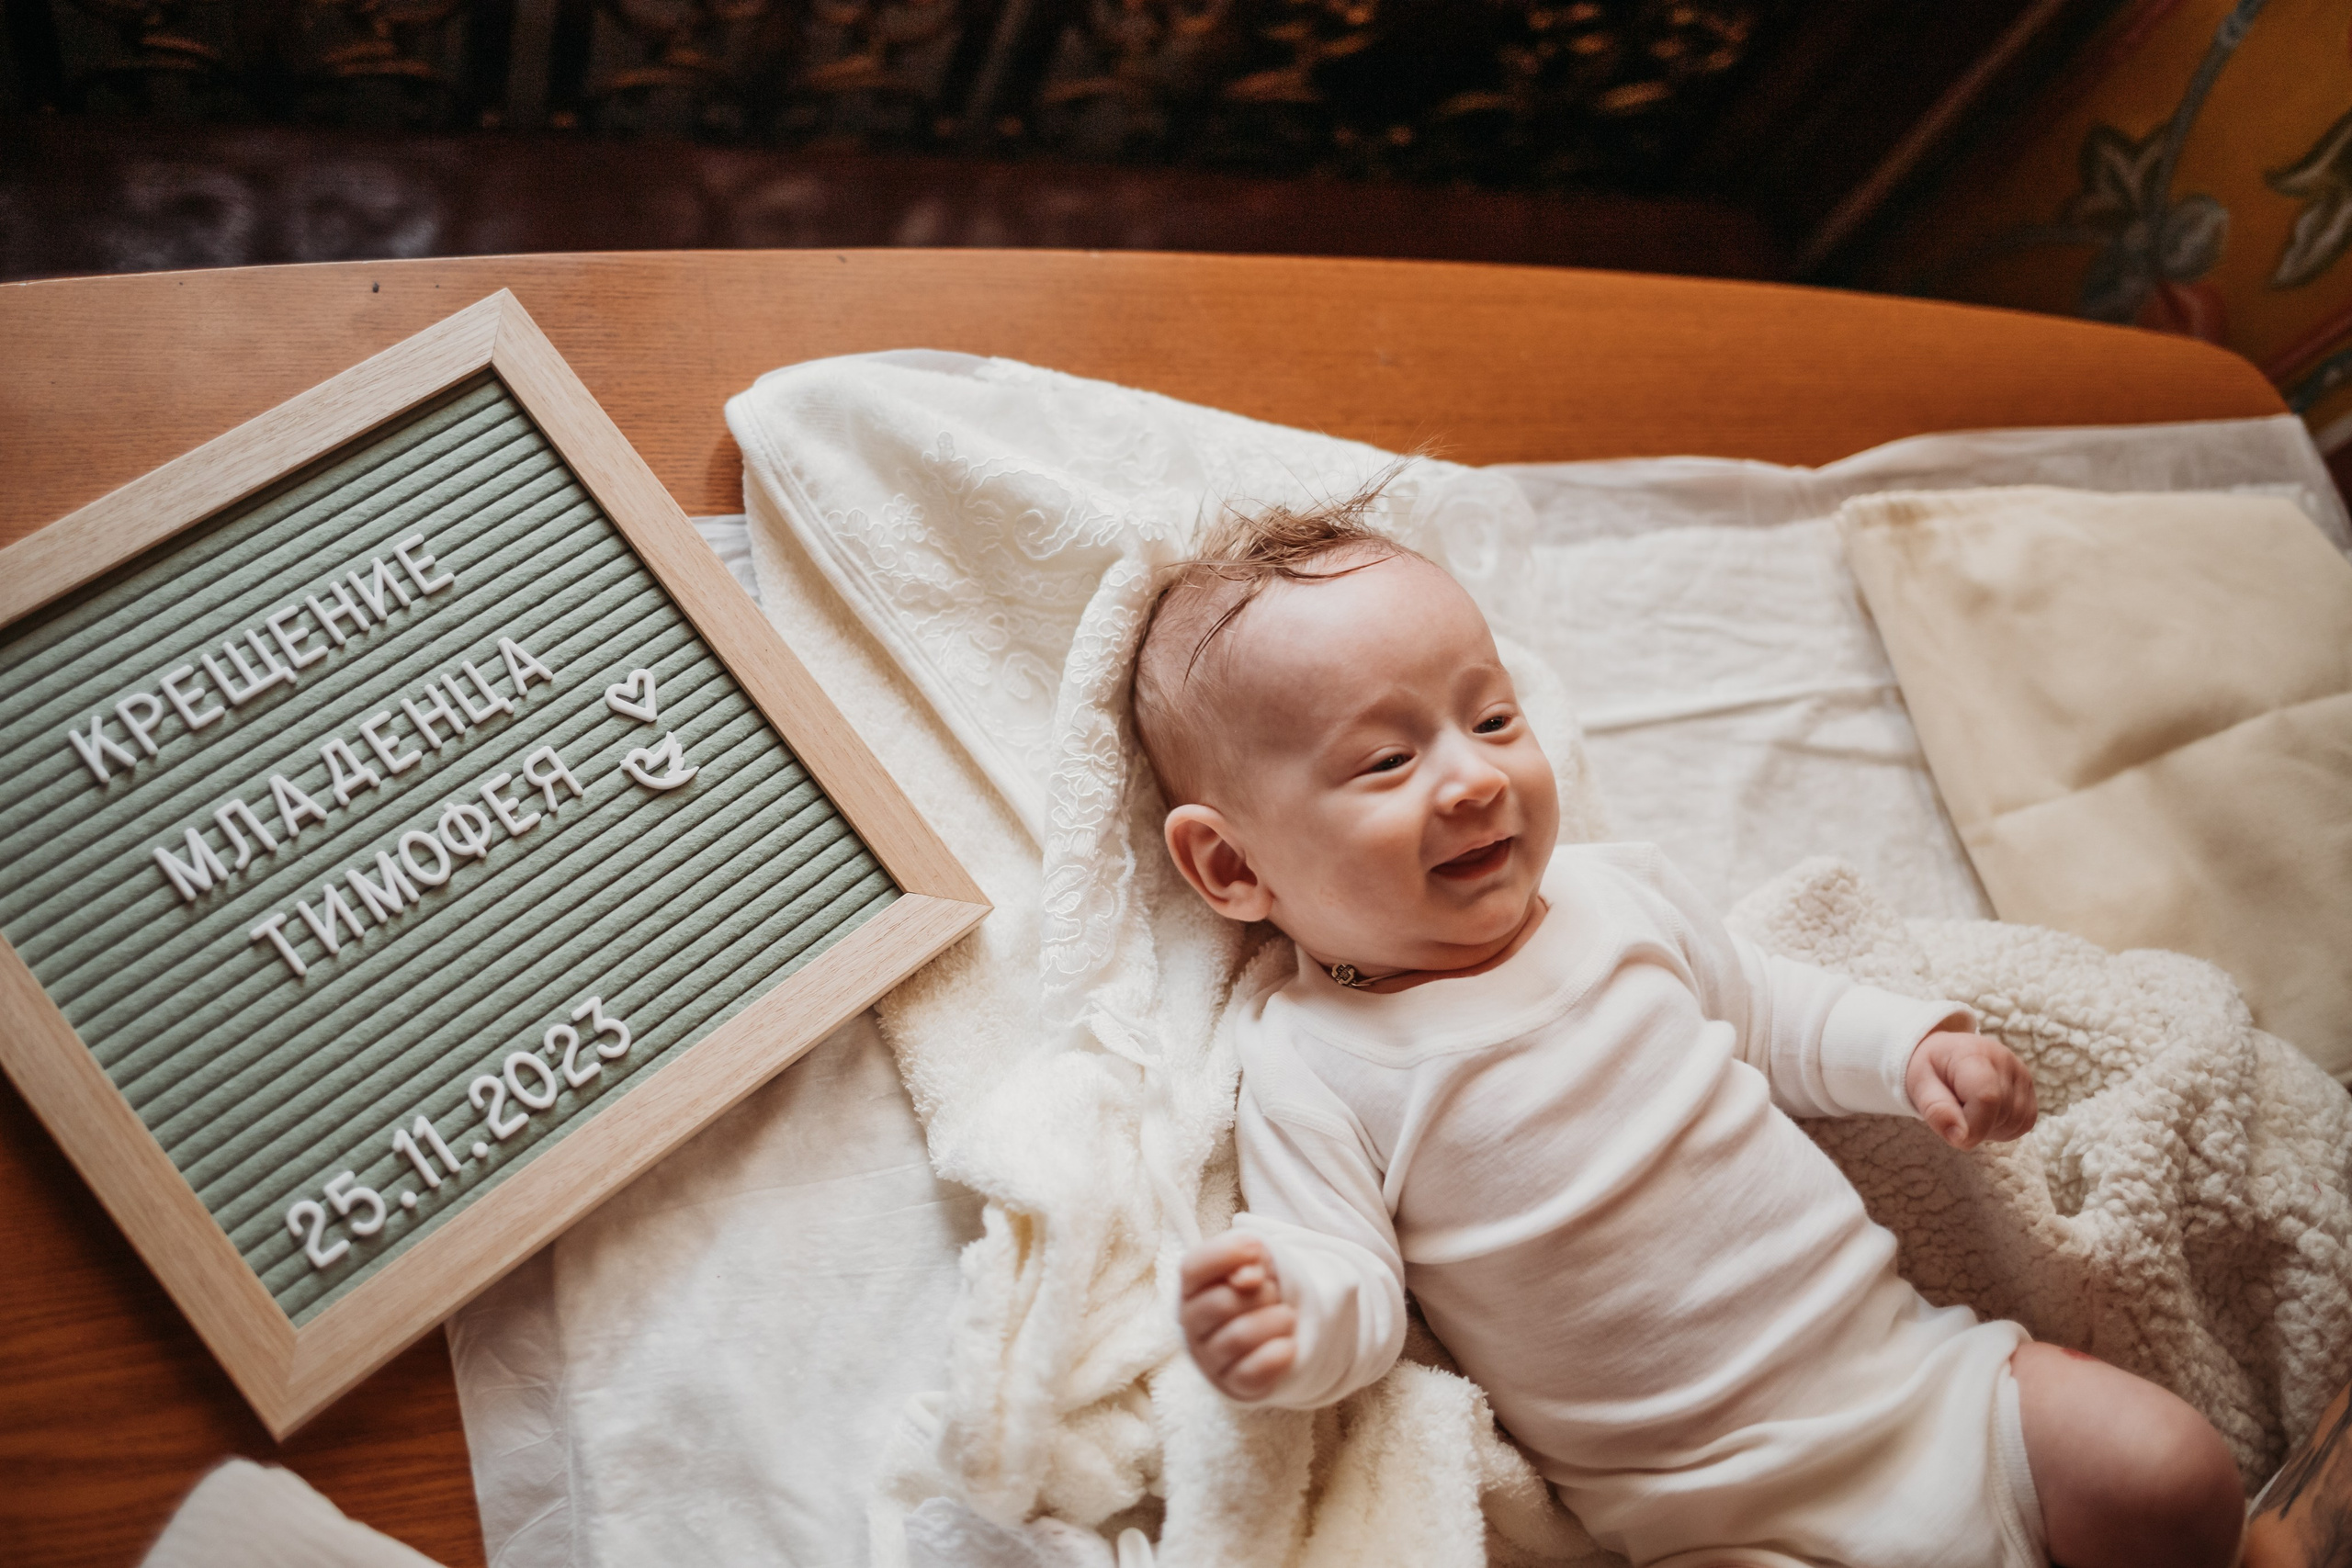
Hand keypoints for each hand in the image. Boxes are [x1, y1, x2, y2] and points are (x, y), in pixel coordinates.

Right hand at [1180, 1231, 1297, 1399]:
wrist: (1270, 1334)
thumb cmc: (1256, 1291)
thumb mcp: (1254, 1263)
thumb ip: (1248, 1258)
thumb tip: (1247, 1277)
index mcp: (1191, 1288)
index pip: (1192, 1268)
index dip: (1225, 1255)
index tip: (1257, 1250)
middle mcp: (1192, 1324)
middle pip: (1220, 1303)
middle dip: (1261, 1292)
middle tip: (1275, 1293)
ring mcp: (1209, 1357)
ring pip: (1239, 1337)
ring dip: (1275, 1321)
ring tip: (1287, 1317)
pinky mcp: (1233, 1384)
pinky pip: (1252, 1373)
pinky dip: (1277, 1355)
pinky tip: (1288, 1344)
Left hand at [1906, 1030, 2036, 1148]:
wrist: (1945, 1054)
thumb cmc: (1930, 1070)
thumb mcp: (1919, 1085)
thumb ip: (1936, 1110)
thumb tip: (1960, 1138)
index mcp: (1973, 1054)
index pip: (1987, 1098)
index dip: (1974, 1127)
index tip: (1955, 1137)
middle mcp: (2005, 1060)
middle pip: (2001, 1113)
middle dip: (1976, 1127)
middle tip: (1955, 1112)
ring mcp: (2022, 1073)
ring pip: (2016, 1122)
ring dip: (1990, 1130)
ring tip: (1968, 1111)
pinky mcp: (2030, 1088)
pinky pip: (2024, 1123)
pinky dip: (2004, 1129)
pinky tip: (1985, 1116)